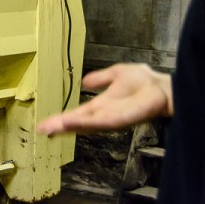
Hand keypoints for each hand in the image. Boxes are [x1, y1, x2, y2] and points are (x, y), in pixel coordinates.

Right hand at [37, 63, 172, 135]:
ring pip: (86, 124)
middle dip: (60, 126)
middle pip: (78, 122)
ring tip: (50, 127)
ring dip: (68, 125)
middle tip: (42, 129)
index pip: (78, 113)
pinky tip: (70, 122)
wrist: (163, 87)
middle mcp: (105, 115)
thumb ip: (100, 79)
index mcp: (102, 106)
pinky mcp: (120, 119)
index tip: (45, 124)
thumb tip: (84, 83)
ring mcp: (112, 119)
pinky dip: (83, 123)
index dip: (62, 118)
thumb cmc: (145, 82)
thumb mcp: (116, 74)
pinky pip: (99, 122)